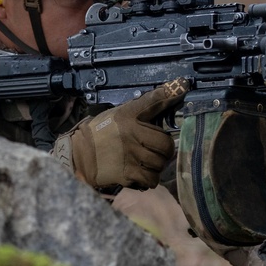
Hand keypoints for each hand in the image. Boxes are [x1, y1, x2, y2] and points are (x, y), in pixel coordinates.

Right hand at [70, 78, 189, 189]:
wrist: (80, 155)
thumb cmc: (102, 132)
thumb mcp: (120, 114)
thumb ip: (144, 106)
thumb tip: (174, 89)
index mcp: (129, 116)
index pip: (154, 101)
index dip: (172, 94)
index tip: (184, 85)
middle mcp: (132, 135)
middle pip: (166, 144)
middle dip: (165, 150)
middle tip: (158, 150)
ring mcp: (131, 156)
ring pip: (160, 164)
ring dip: (157, 165)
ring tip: (148, 162)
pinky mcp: (127, 174)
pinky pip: (151, 179)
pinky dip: (150, 179)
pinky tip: (142, 173)